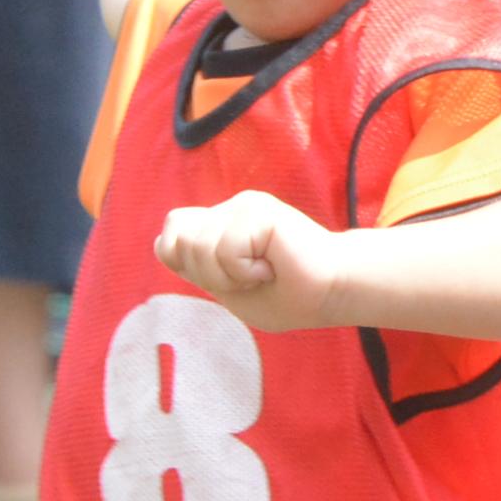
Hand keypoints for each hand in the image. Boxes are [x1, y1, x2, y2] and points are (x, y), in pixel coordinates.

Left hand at [154, 191, 351, 330]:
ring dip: (228, 275)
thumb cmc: (289, 296)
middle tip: (247, 279)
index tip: (221, 279)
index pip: (171, 233)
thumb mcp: (229, 290)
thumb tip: (168, 242)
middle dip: (206, 274)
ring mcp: (242, 205)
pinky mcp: (258, 209)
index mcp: (220, 227)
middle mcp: (228, 210)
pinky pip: (227, 248)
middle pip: (178, 239)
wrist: (332, 293)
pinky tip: (272, 267)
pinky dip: (246, 271)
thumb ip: (198, 267)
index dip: (181, 259)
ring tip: (261, 272)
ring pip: (198, 245)